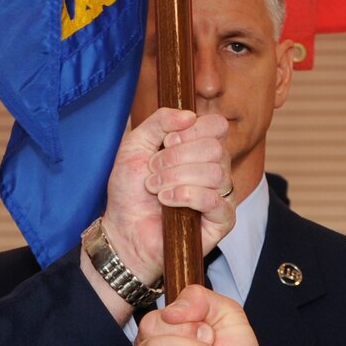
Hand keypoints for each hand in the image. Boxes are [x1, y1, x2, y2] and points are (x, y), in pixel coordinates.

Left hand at [100, 107, 233, 283]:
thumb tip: (189, 115)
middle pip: (215, 148)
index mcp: (200, 148)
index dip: (191, 130)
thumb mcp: (135, 145)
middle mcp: (216, 169)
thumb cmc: (130, 190)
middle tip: (153, 170)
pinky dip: (187, 196)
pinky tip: (166, 200)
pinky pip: (216, 201)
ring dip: (176, 178)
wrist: (123, 230)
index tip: (166, 142)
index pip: (216, 126)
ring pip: (215, 173)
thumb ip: (159, 121)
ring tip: (155, 188)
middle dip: (176, 158)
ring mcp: (221, 195)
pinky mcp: (222, 221)